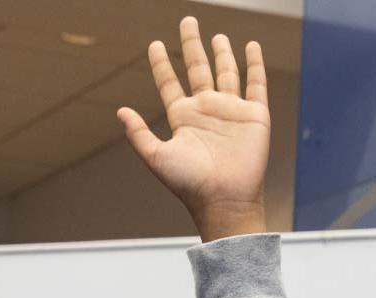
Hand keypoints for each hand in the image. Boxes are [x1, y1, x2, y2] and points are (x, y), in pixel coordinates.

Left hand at [117, 16, 269, 241]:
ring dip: (221, 53)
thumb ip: (139, 134)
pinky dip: (254, 64)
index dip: (162, 63)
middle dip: (192, 45)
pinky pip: (255, 83)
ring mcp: (230, 111)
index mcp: (183, 118)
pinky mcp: (254, 115)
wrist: (223, 199)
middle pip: (198, 69)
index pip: (169, 83)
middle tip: (188, 21)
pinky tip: (250, 47)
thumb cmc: (189, 183)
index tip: (155, 45)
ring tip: (216, 35)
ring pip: (226, 72)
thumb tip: (120, 111)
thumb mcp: (156, 157)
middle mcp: (206, 110)